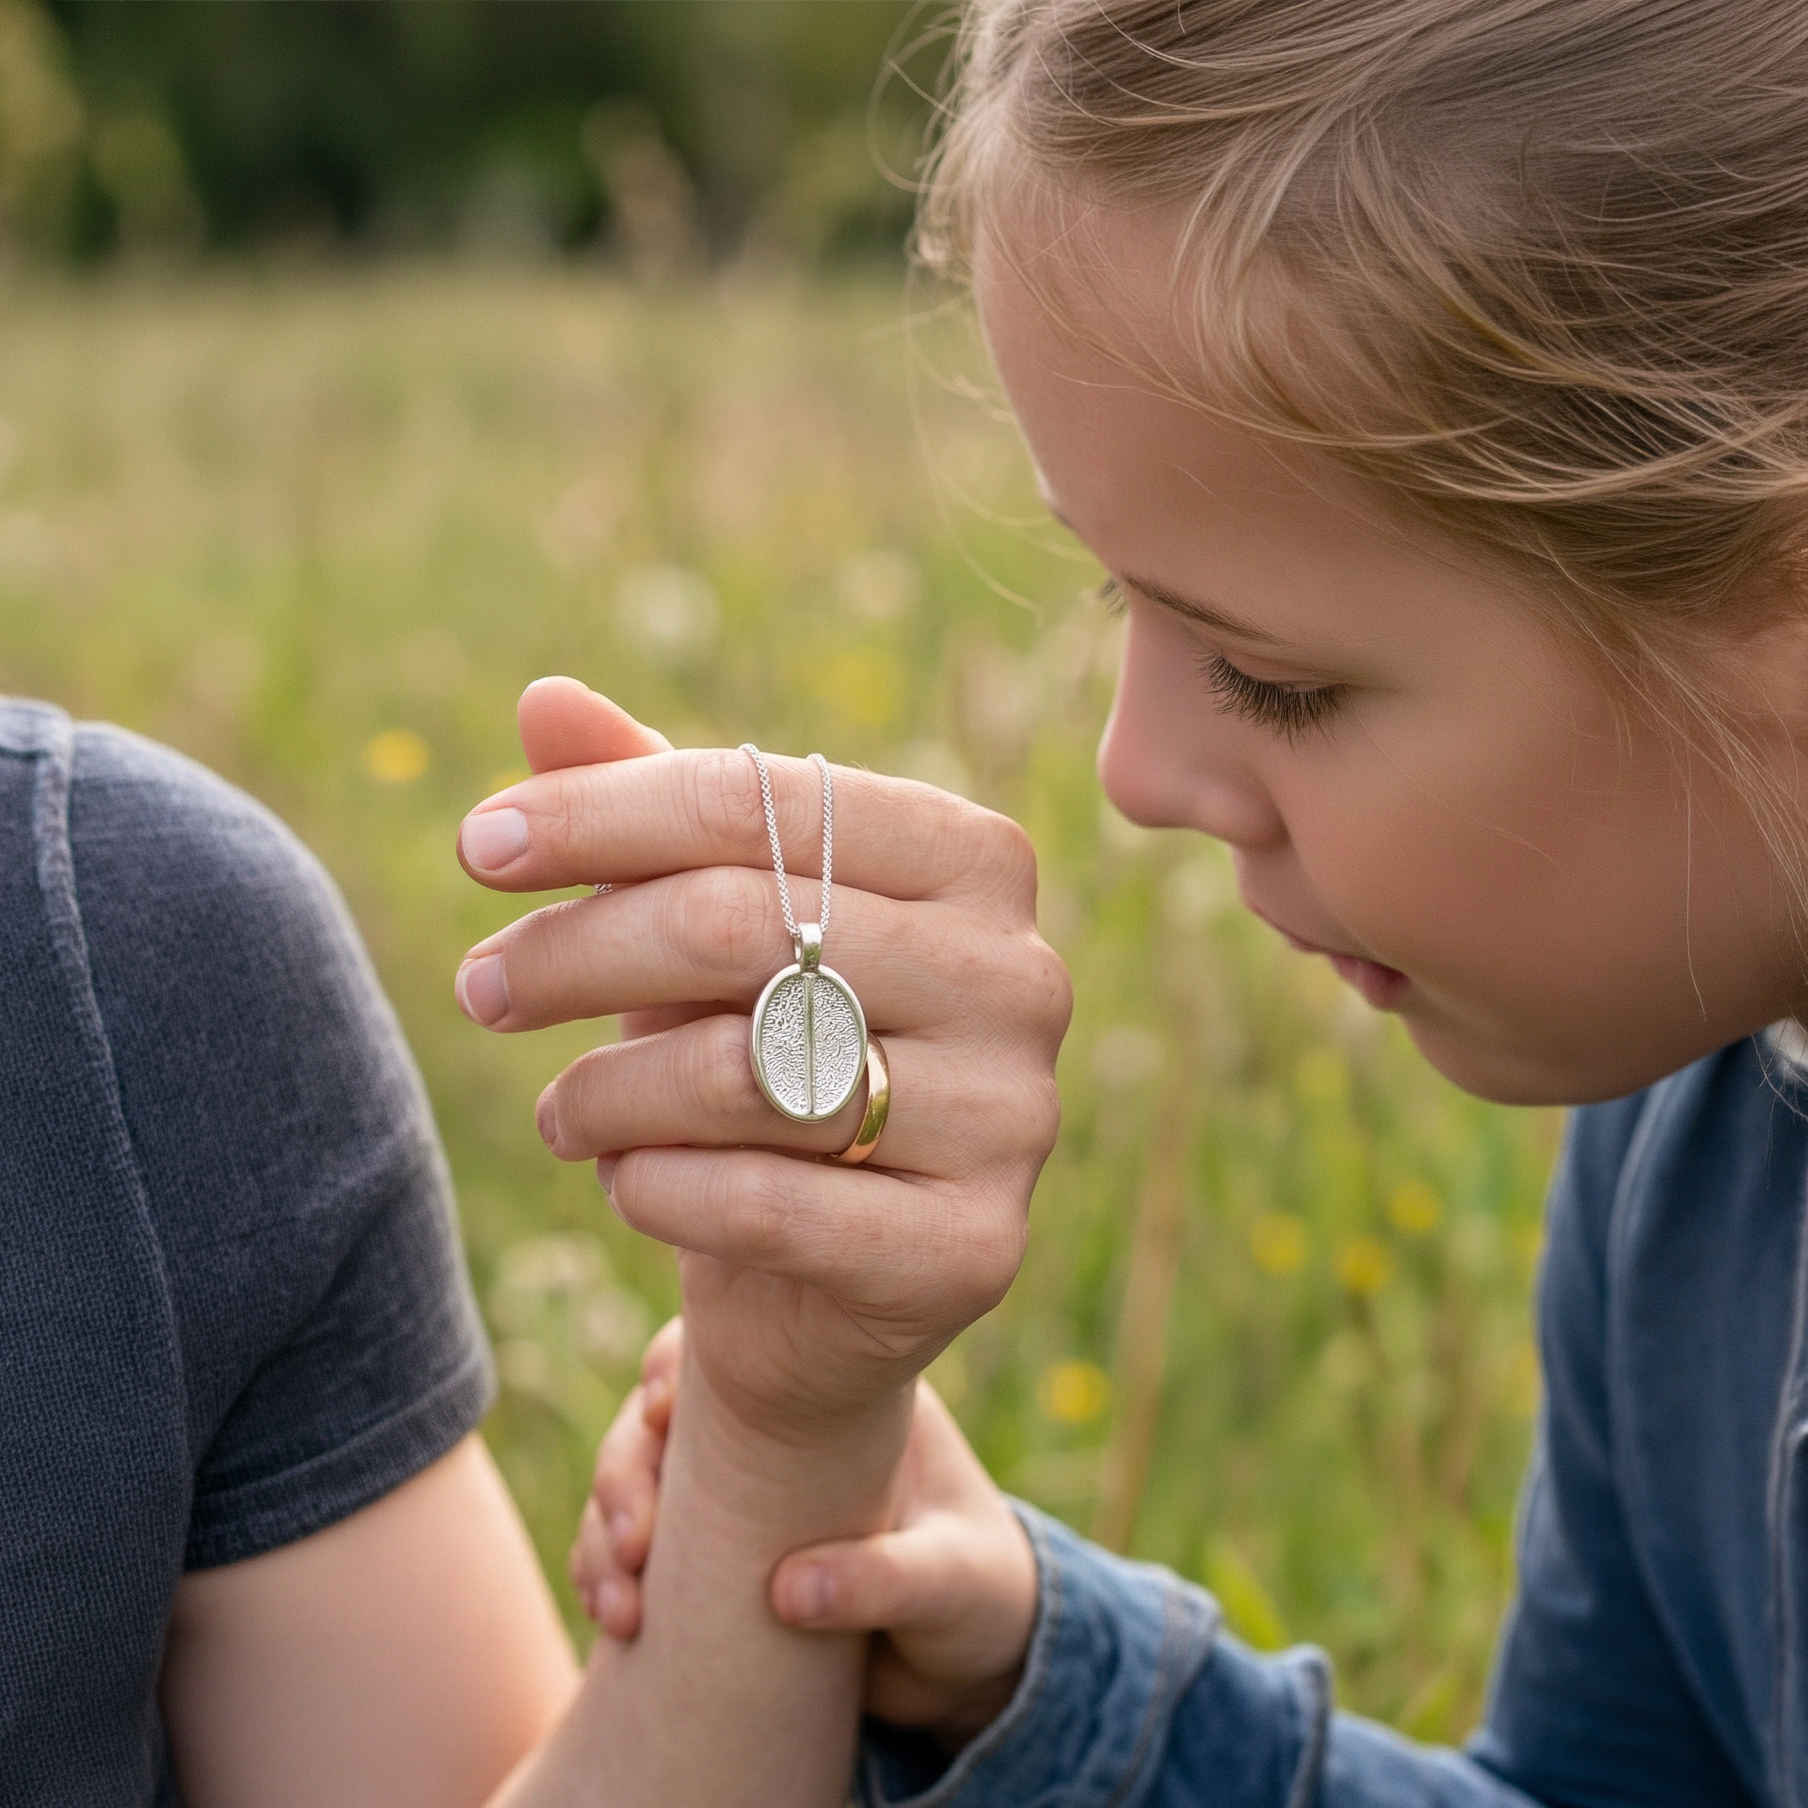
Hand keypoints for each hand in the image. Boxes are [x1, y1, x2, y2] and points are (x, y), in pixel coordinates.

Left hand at [456, 687, 1071, 1444]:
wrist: (827, 1280)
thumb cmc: (768, 1058)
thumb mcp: (707, 926)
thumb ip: (644, 809)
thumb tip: (542, 698)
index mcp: (972, 858)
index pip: (761, 797)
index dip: (598, 814)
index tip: (477, 847)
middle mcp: (1017, 973)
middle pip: (743, 922)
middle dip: (576, 951)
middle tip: (480, 988)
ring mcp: (1011, 1115)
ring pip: (746, 1071)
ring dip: (605, 1091)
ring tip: (560, 1110)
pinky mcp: (973, 1248)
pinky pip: (769, 1205)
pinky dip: (657, 1189)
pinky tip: (624, 1182)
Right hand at [572, 1321, 1037, 1750]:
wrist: (977, 1656)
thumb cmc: (984, 1591)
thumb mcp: (955, 1584)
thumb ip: (889, 1580)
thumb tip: (790, 1589)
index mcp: (842, 1389)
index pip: (744, 1339)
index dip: (680, 1361)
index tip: (659, 1411)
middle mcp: (778, 1420)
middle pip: (664, 1405)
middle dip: (626, 1466)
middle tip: (635, 1542)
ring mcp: (738, 1478)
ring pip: (634, 1469)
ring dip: (604, 1527)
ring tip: (619, 1607)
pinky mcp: (715, 1541)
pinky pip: (635, 1541)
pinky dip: (606, 1568)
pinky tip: (614, 1618)